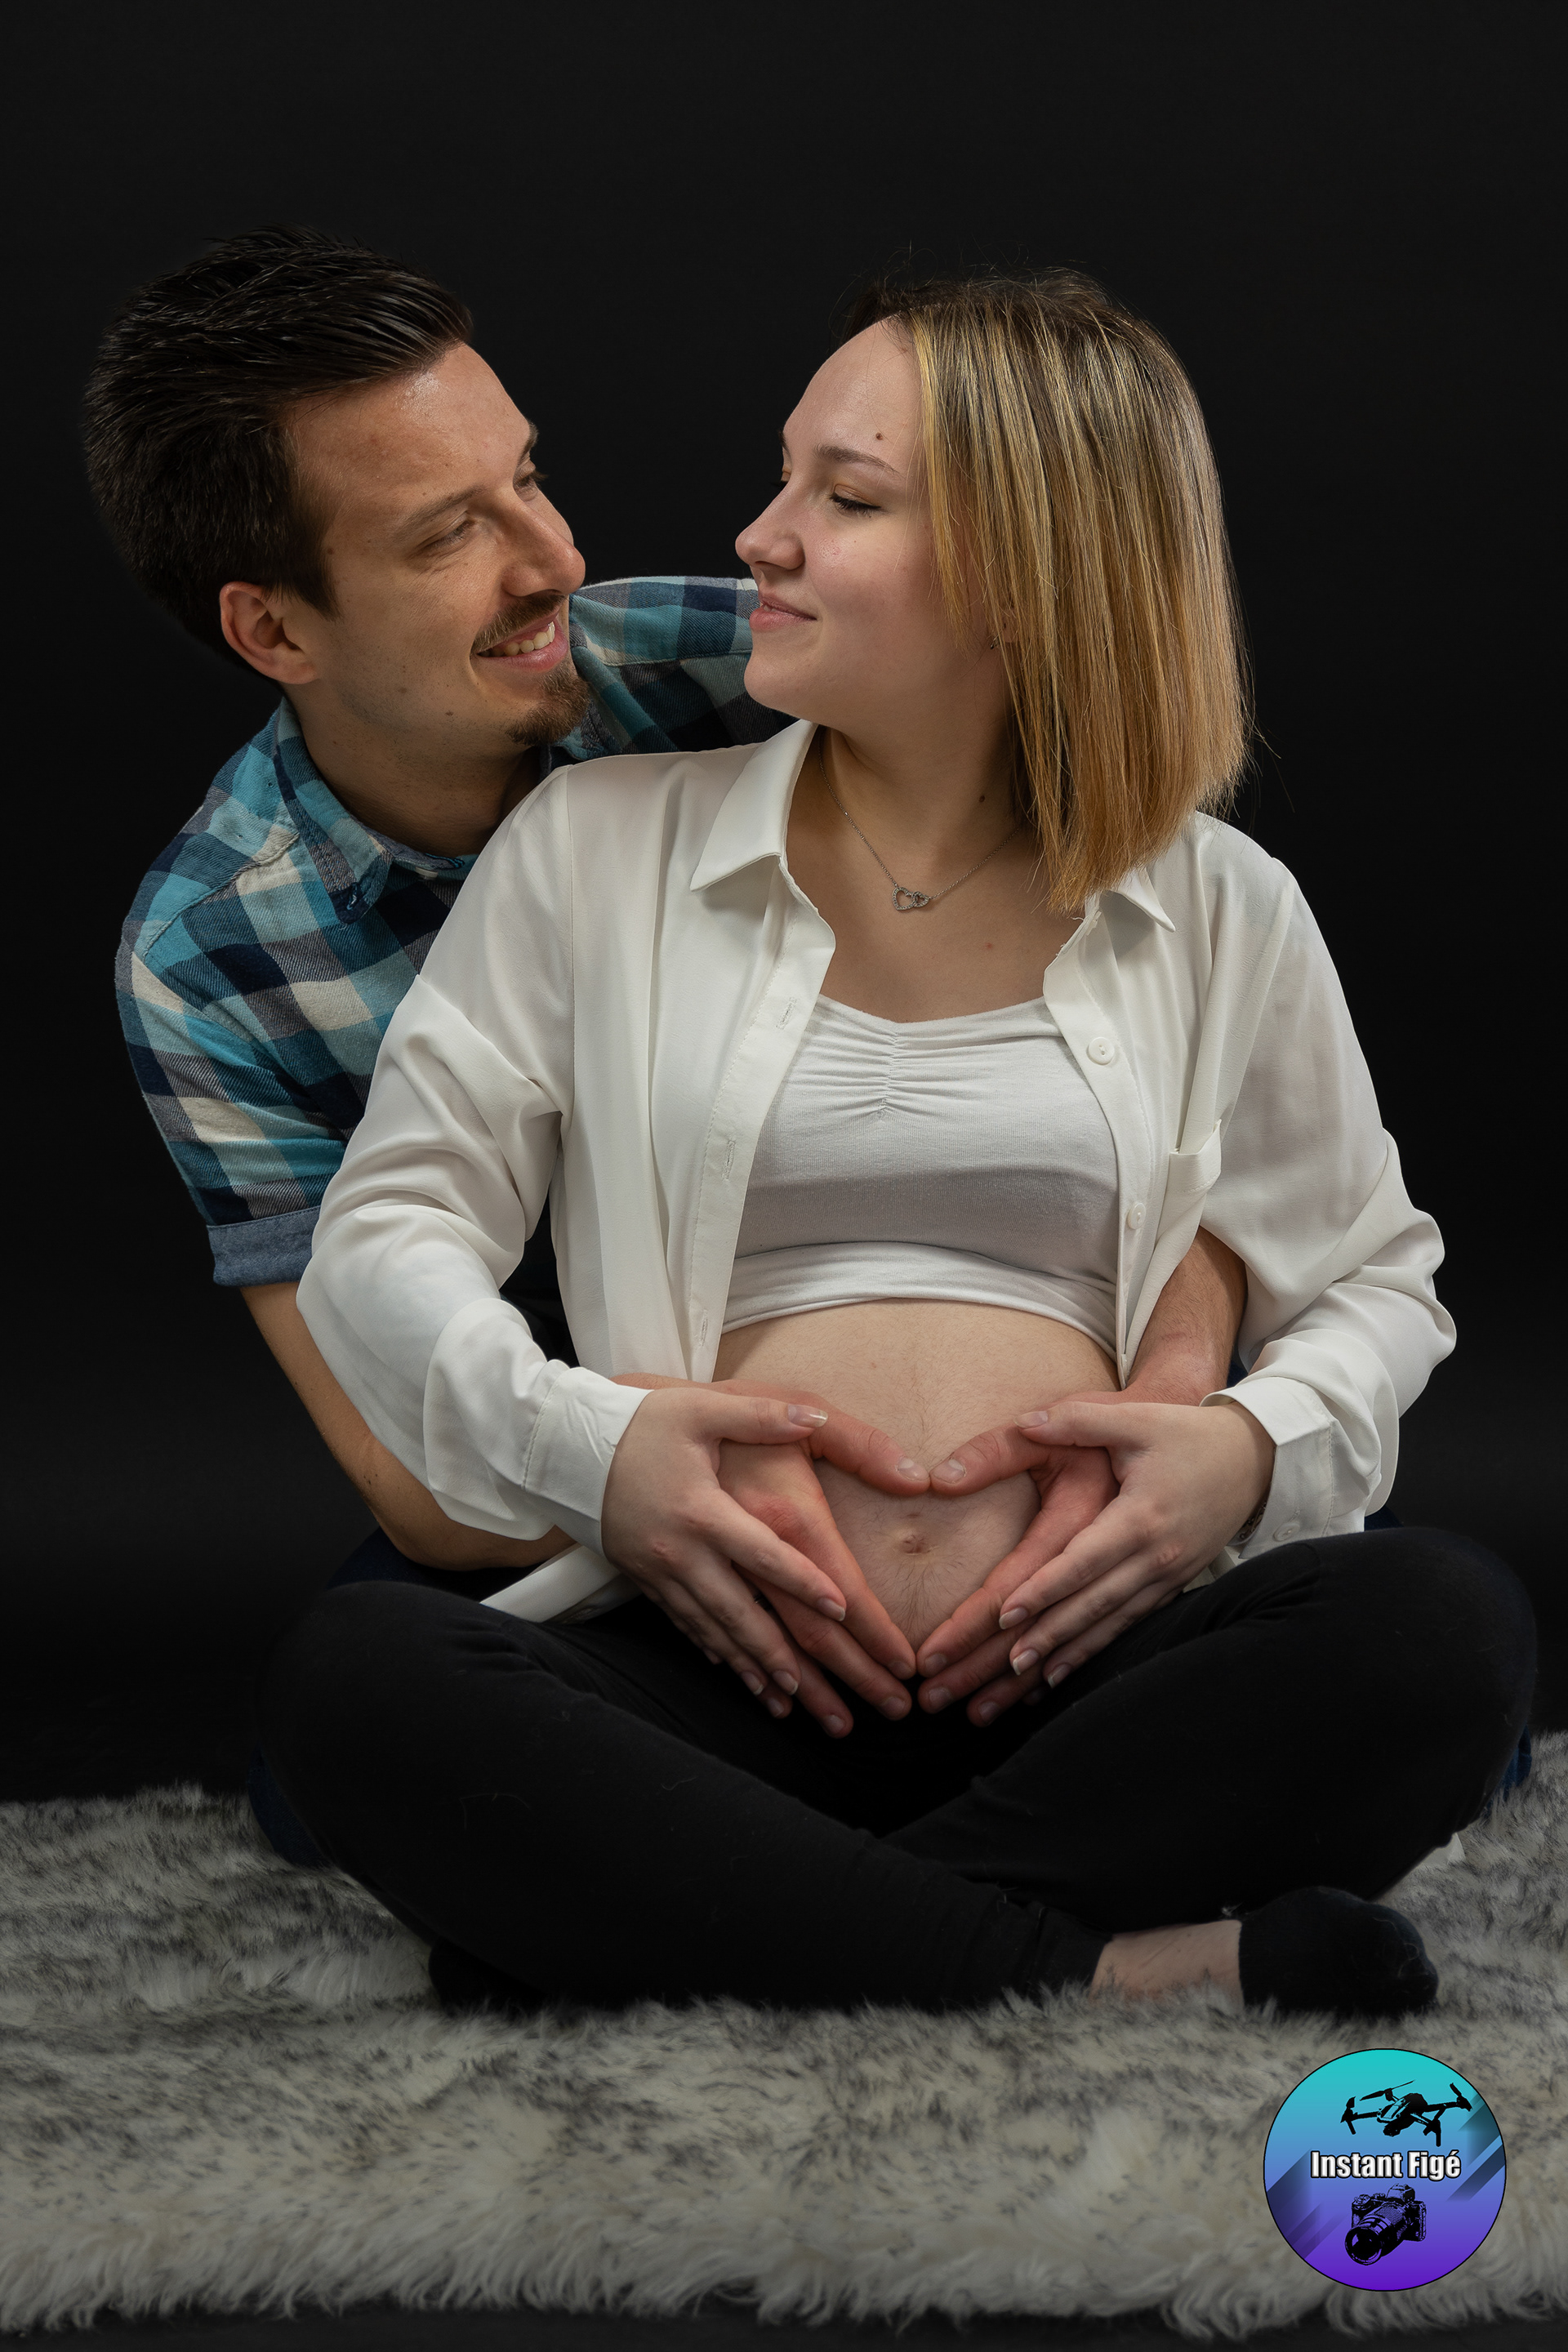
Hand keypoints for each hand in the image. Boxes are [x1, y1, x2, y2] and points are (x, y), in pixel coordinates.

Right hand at [601, 1379, 924, 1721]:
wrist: (565, 1446)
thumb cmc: (639, 1423)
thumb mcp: (700, 1408)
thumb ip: (760, 1415)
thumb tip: (816, 1417)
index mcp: (702, 1511)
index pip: (762, 1555)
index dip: (803, 1582)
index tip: (840, 1609)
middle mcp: (681, 1552)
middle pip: (738, 1613)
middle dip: (779, 1654)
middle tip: (815, 1689)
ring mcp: (660, 1572)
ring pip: (711, 1629)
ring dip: (748, 1666)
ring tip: (783, 1698)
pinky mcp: (643, 1580)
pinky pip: (683, 1624)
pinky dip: (713, 1652)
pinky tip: (735, 1672)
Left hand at [925, 1396, 1273, 1691]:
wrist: (1252, 1457)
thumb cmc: (1186, 1433)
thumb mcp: (1135, 1418)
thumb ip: (1077, 1421)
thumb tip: (1023, 1422)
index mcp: (1141, 1516)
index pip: (1084, 1561)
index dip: (1044, 1590)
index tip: (1005, 1615)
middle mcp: (1157, 1554)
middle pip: (1093, 1604)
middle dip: (1046, 1636)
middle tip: (1003, 1664)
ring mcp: (1170, 1574)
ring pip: (1111, 1622)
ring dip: (1069, 1651)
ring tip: (1025, 1678)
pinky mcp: (1175, 1583)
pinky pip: (1131, 1623)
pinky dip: (1099, 1648)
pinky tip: (1067, 1669)